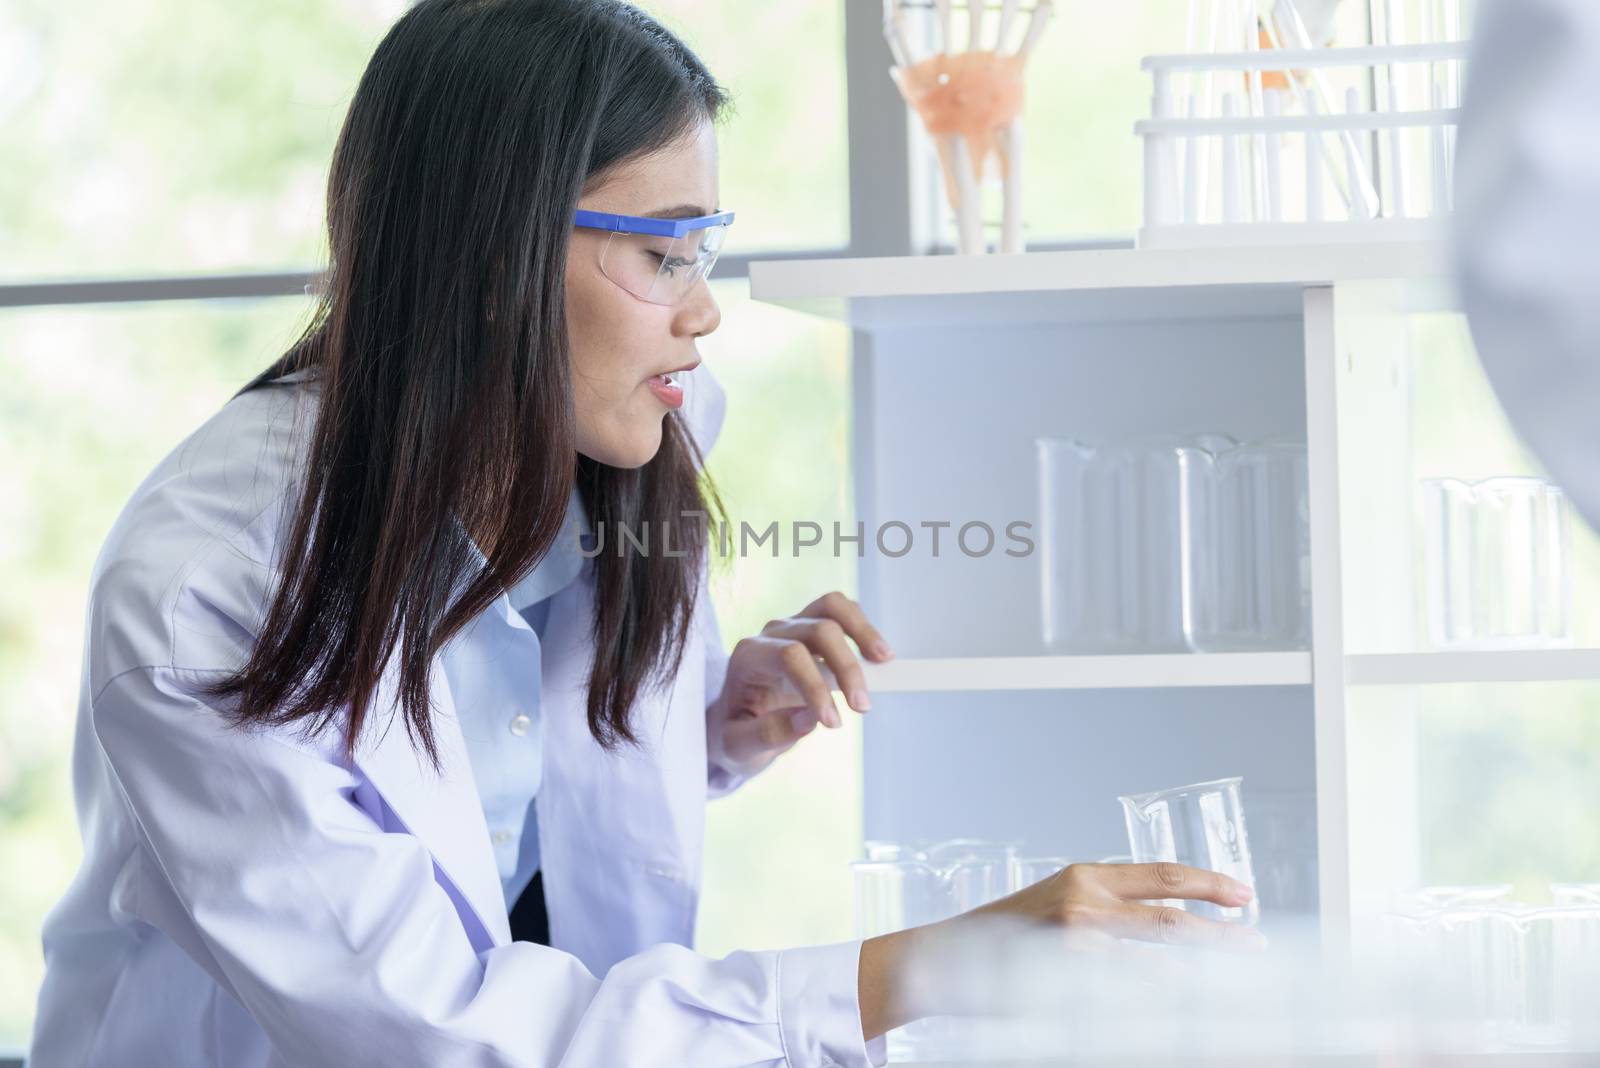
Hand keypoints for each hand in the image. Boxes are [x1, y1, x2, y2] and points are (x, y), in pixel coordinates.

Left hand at [706, 591, 893, 778]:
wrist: (734, 717)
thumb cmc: (736, 731)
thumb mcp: (739, 746)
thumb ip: (768, 735)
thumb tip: (810, 720)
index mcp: (748, 658)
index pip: (789, 656)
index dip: (816, 686)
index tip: (834, 723)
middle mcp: (770, 634)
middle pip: (818, 630)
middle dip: (846, 667)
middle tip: (863, 707)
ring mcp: (792, 626)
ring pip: (832, 607)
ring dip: (863, 632)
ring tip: (885, 661)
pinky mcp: (811, 627)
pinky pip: (841, 612)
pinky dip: (863, 629)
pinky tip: (880, 656)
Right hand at [858, 862, 1265, 1040]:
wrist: (949, 957)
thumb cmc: (1007, 936)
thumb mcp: (1058, 905)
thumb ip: (1104, 909)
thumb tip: (1162, 925)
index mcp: (1087, 875)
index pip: (1162, 874)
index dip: (1207, 883)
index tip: (1242, 894)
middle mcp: (1086, 896)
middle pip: (1171, 913)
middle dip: (1221, 928)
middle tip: (1256, 940)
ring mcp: (1078, 931)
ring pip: (1160, 948)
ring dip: (1203, 959)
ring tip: (1236, 970)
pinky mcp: (1069, 964)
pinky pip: (1131, 982)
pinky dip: (1162, 990)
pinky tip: (1185, 997)